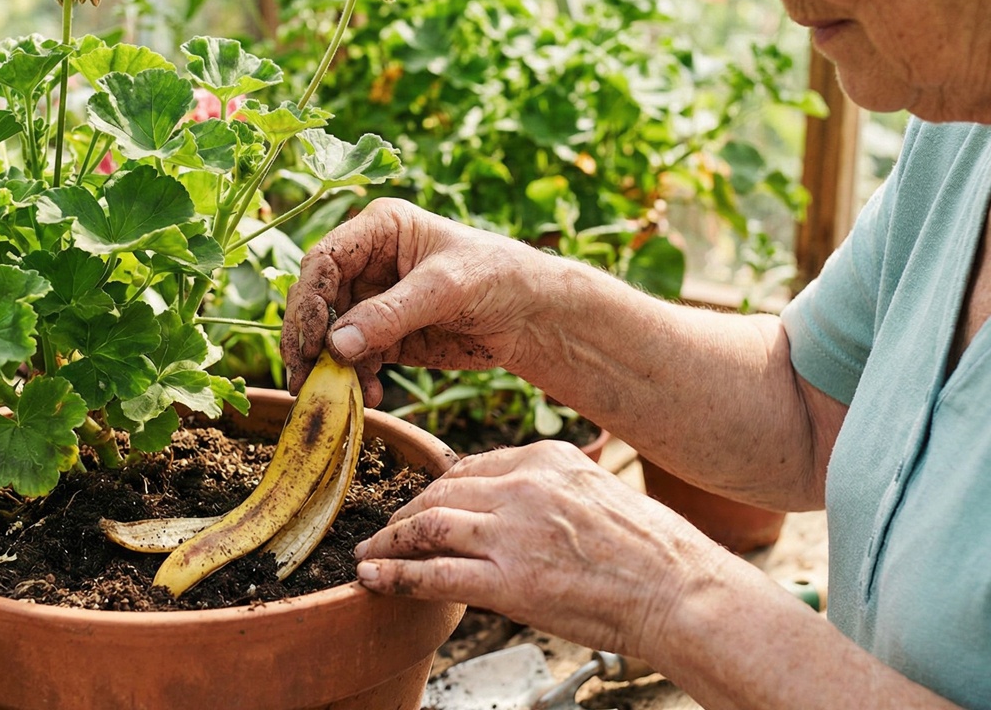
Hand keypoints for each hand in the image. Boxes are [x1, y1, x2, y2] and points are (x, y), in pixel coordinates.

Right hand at [282, 198, 549, 403]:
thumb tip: (335, 345)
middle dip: (309, 340)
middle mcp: (368, 263)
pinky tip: (370, 397)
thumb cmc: (496, 277)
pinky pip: (355, 360)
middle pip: (318, 301)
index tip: (310, 341)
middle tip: (305, 377)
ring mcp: (373, 302)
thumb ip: (390, 314)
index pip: (324, 261)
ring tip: (340, 395)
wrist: (531, 315)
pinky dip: (355, 380)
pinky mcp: (385, 337)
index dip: (310, 300)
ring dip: (330, 368)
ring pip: (330, 336)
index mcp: (379, 230)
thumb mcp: (445, 289)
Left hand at [351, 440, 728, 656]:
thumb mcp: (595, 489)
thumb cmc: (648, 549)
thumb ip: (545, 487)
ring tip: (369, 553)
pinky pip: (433, 575)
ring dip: (389, 542)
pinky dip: (394, 576)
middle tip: (385, 529)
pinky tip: (373, 578)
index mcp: (544, 458)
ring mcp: (513, 534)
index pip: (469, 465)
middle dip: (404, 512)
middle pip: (439, 491)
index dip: (436, 487)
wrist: (679, 591)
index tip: (421, 504)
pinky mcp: (509, 582)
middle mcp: (523, 487)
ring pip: (426, 526)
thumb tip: (506, 502)